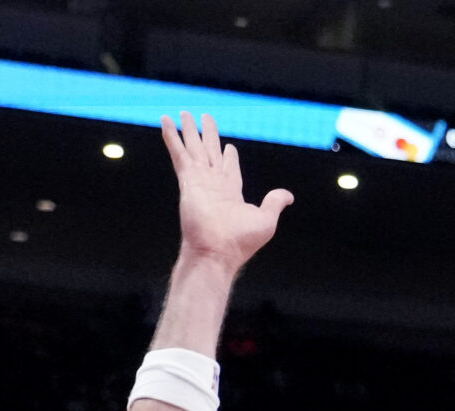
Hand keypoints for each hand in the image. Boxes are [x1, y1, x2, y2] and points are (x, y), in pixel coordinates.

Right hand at [162, 112, 291, 268]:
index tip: (228, 146)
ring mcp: (199, 180)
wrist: (217, 252)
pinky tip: (167, 121)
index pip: (229, 168)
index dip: (228, 156)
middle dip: (206, 135)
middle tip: (203, 118)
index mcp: (231, 191)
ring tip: (183, 114)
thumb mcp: (266, 219)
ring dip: (188, 130)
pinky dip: (172, 136)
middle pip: (209, 151)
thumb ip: (274, 202)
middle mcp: (214, 183)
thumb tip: (288, 196)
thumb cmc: (240, 242)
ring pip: (193, 147)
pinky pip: (179, 152)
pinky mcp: (187, 178)